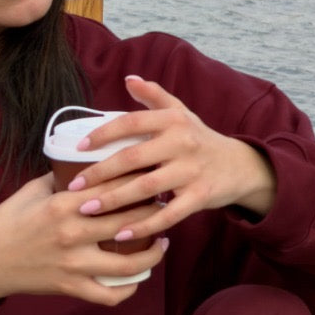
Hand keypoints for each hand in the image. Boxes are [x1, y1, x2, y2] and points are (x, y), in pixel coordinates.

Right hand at [0, 171, 168, 309]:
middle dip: (154, 214)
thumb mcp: (32, 190)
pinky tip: (137, 278)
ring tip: (162, 243)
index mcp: (64, 204)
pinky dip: (128, 290)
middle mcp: (73, 233)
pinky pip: (109, 295)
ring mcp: (73, 264)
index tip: (155, 176)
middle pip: (130, 222)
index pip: (115, 188)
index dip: (141, 181)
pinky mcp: (69, 287)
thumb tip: (90, 166)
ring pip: (129, 264)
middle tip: (166, 207)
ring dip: (153, 254)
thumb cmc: (7, 222)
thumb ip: (63, 178)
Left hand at [67, 75, 277, 238]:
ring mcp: (191, 171)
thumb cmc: (200, 139)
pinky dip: (143, 226)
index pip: (131, 123)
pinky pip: (167, 215)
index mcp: (172, 120)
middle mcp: (182, 142)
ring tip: (87, 209)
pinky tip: (120, 235)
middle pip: (133, 157)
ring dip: (114, 200)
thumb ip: (154, 96)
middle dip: (100, 172)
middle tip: (74, 186)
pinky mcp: (199, 196)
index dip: (103, 134)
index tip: (80, 147)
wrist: (240, 166)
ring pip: (146, 188)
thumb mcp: (181, 113)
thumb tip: (129, 79)